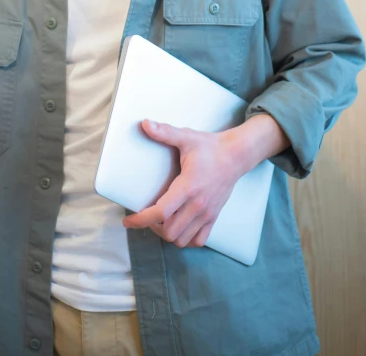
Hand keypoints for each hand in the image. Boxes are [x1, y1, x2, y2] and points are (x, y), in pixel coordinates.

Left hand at [122, 119, 249, 248]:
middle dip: (152, 227)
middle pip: (169, 232)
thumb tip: (145, 124)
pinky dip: (186, 238)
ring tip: (161, 220)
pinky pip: (199, 240)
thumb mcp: (187, 137)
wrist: (237, 155)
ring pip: (182, 240)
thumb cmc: (211, 147)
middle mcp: (198, 205)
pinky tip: (179, 225)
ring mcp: (207, 213)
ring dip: (168, 234)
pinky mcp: (214, 217)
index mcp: (188, 186)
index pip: (161, 212)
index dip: (141, 220)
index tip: (128, 220)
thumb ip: (165, 132)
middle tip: (146, 214)